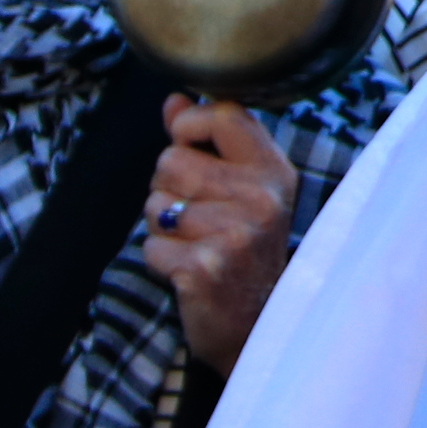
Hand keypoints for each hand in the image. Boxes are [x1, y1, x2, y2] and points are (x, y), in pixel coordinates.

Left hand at [144, 96, 297, 369]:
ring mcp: (237, 234)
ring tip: (196, 245)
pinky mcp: (206, 268)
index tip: (192, 148)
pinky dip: (159, 261)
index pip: (224, 116)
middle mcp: (263, 198)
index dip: (190, 127)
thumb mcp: (242, 190)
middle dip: (168, 189)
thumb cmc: (245, 251)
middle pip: (171, 160)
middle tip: (200, 219)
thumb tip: (175, 100)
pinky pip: (150, 246)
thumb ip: (208, 142)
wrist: (259, 327)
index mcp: (275, 171)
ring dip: (162, 227)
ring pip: (155, 204)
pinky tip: (189, 272)